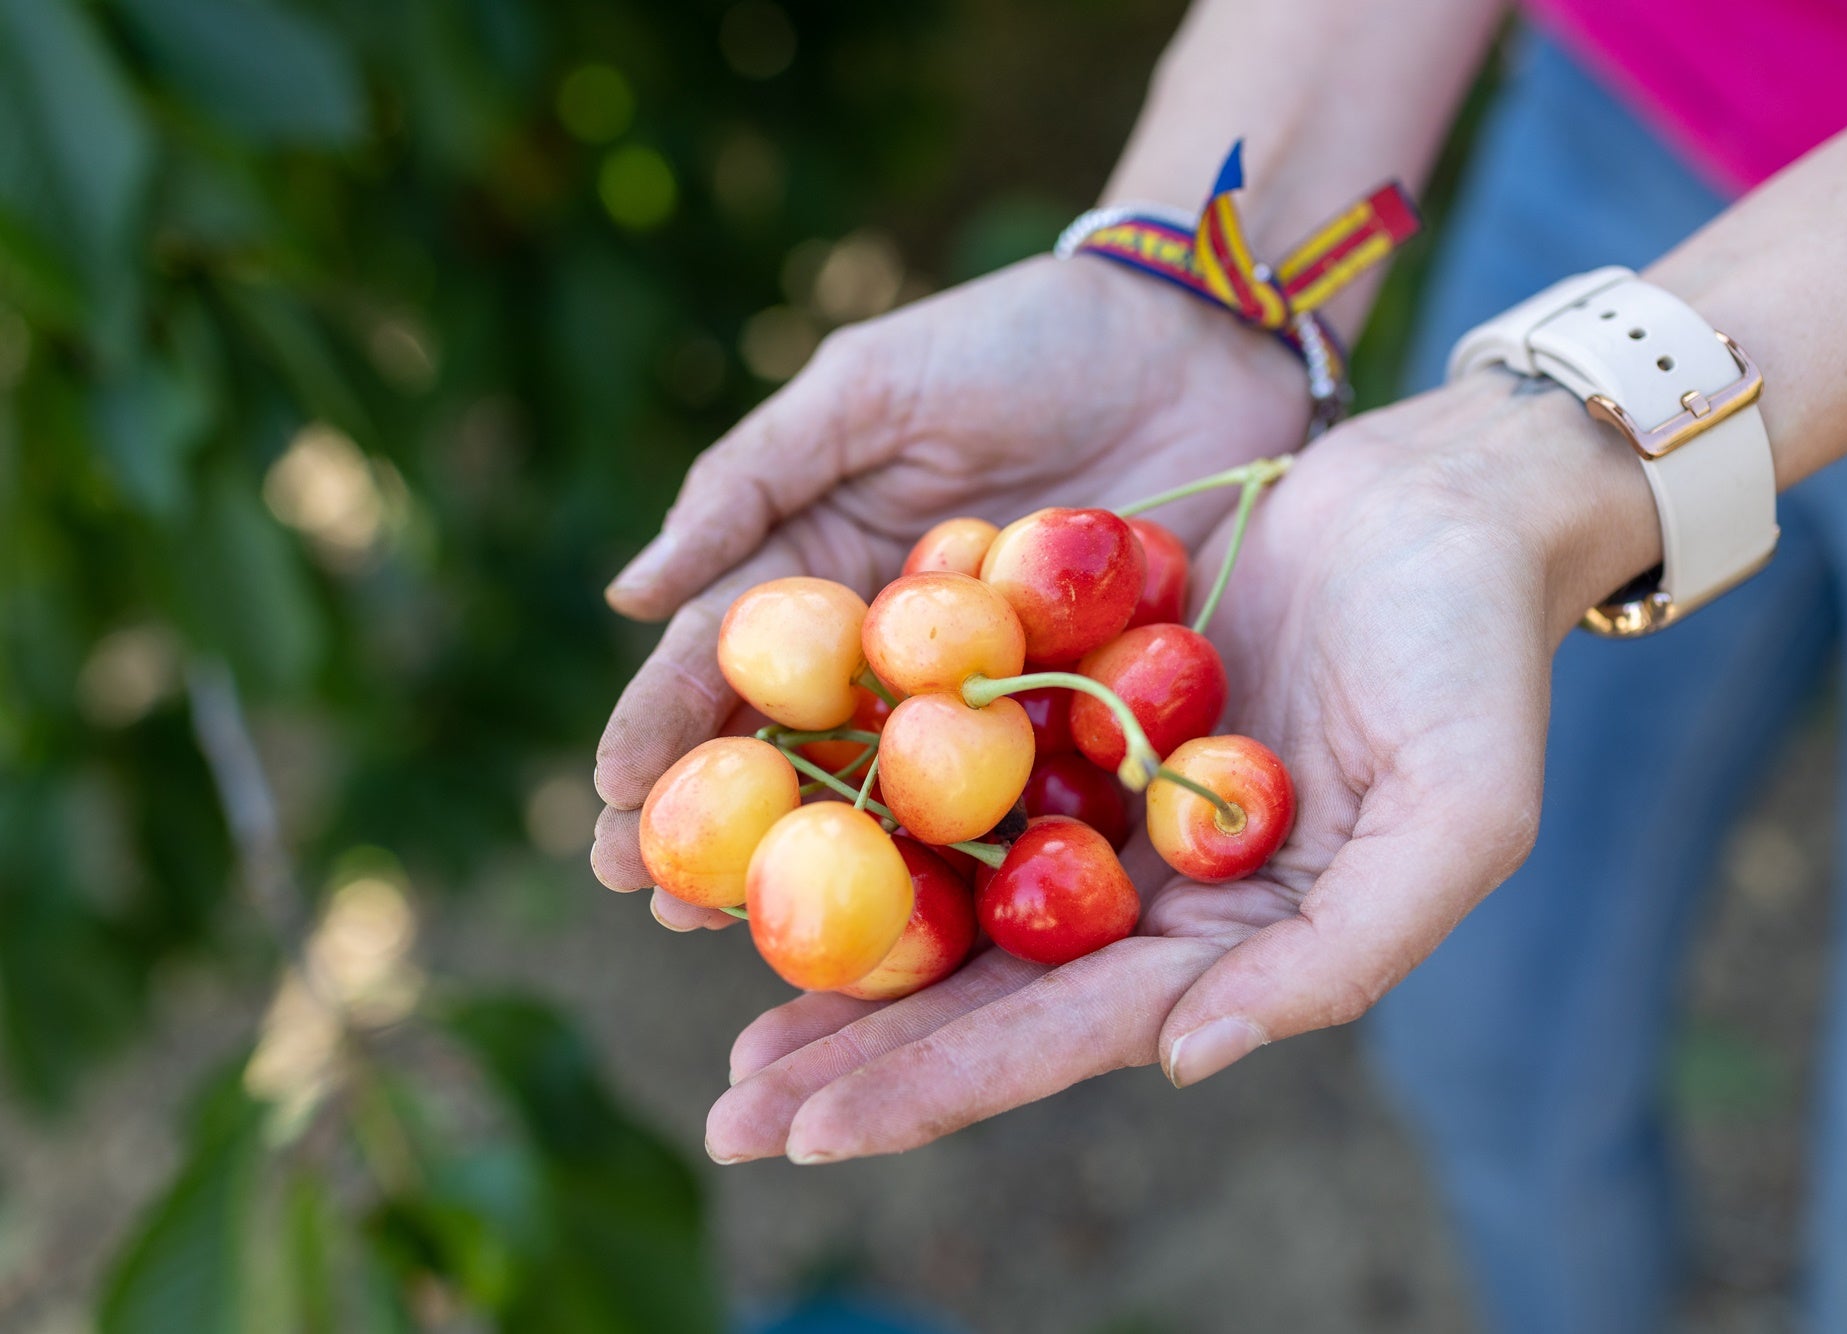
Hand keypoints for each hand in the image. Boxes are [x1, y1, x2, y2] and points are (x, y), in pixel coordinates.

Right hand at [593, 256, 1308, 925]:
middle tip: (653, 905)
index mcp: (827, 572)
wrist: (1196, 335)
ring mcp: (984, 695)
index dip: (661, 731)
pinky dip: (971, 863)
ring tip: (748, 941)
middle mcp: (892, 652)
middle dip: (718, 832)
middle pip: (790, 754)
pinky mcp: (1081, 718)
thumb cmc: (1021, 339)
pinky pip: (1018, 801)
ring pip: (889, 799)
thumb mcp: (871, 388)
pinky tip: (921, 928)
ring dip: (821, 871)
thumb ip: (755, 482)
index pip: (723, 664)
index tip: (609, 802)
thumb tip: (630, 596)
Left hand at [701, 372, 1660, 1162]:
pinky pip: (957, 771)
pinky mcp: (1074, 707)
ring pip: (953, 897)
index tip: (811, 1133)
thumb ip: (1339, 954)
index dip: (939, 1086)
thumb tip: (1183, 1061)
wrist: (1450, 497)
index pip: (1065, 1032)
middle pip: (985, 991)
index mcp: (1234, 938)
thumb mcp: (1458, 815)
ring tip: (731, 1030)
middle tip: (730, 1119)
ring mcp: (1108, 801)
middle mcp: (1157, 890)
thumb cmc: (1476, 656)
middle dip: (860, 1061)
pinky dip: (874, 812)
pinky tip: (779, 837)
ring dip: (846, 960)